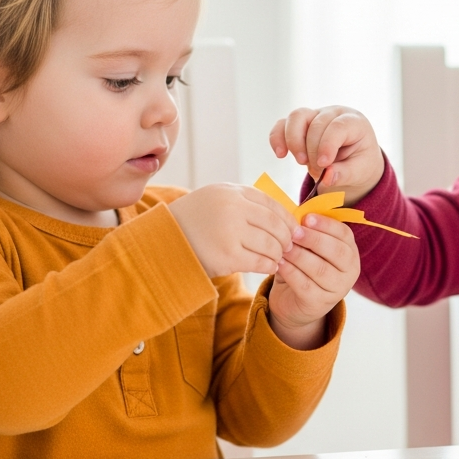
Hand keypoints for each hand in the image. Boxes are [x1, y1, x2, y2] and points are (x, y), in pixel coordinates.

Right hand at [169, 184, 294, 276]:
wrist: (165, 240)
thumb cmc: (196, 219)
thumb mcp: (218, 198)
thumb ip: (245, 201)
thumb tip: (282, 213)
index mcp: (232, 192)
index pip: (272, 204)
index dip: (287, 218)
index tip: (294, 229)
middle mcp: (233, 209)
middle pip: (275, 225)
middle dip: (287, 238)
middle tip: (290, 246)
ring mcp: (230, 233)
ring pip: (270, 245)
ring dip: (279, 253)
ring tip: (279, 257)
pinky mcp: (226, 256)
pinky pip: (260, 262)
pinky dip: (270, 265)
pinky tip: (271, 266)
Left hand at [268, 214, 358, 349]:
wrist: (293, 301)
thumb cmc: (302, 266)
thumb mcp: (307, 246)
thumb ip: (306, 230)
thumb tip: (295, 210)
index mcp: (350, 251)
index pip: (344, 234)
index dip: (326, 224)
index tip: (306, 218)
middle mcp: (350, 271)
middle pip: (336, 251)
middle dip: (313, 239)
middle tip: (293, 232)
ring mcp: (337, 289)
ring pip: (320, 268)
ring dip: (299, 255)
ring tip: (283, 246)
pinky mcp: (320, 303)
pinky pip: (305, 285)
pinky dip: (291, 271)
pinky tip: (279, 263)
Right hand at [269, 106, 383, 205]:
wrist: (352, 162)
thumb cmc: (359, 163)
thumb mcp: (360, 172)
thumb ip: (345, 174)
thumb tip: (327, 177)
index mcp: (354, 122)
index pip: (337, 127)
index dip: (328, 145)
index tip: (324, 164)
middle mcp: (333, 113)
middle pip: (315, 123)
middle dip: (312, 150)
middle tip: (318, 171)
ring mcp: (314, 115)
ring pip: (296, 117)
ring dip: (293, 141)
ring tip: (301, 162)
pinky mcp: (299, 124)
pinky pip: (282, 125)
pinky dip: (277, 138)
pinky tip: (280, 154)